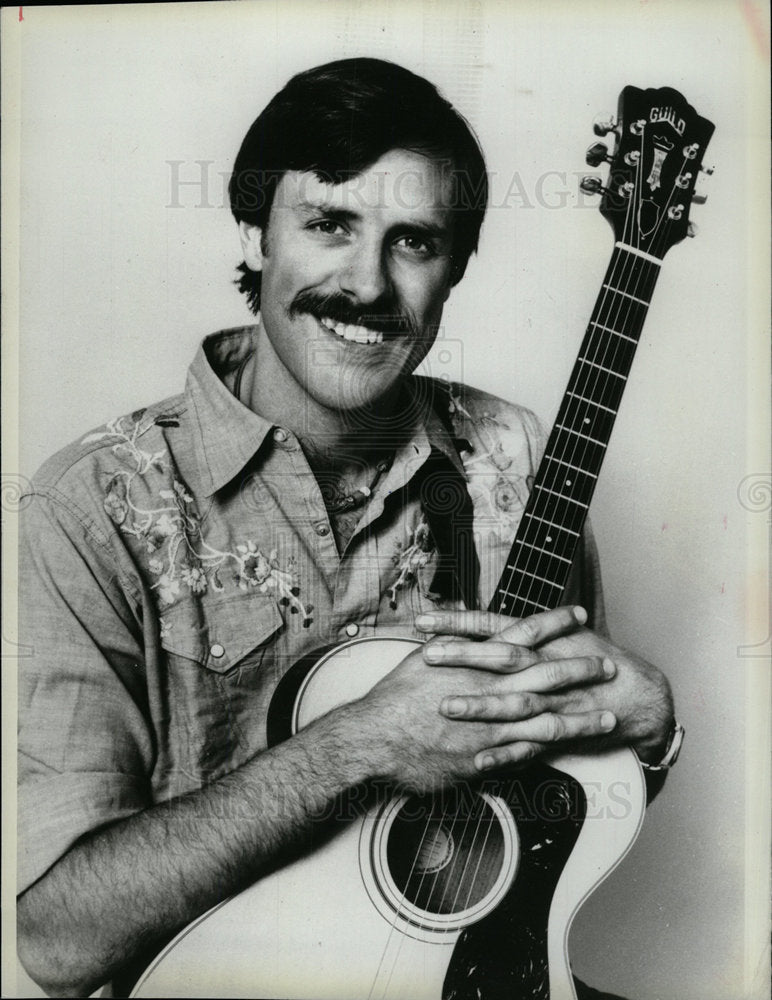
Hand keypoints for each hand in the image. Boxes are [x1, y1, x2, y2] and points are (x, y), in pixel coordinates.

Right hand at [350, 606, 618, 790]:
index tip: (579, 615)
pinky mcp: (484, 760)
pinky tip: (569, 750)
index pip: (523, 635)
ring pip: (547, 722)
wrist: (375, 739)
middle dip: (581, 671)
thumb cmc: (394, 697)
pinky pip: (524, 755)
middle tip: (609, 666)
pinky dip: (548, 750)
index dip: (554, 624)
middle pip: (546, 678)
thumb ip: (453, 643)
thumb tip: (469, 627)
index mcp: (475, 662)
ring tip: (609, 718)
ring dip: (581, 720)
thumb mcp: (423, 656)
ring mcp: (491, 729)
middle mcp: (489, 692)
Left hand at [414, 606, 674, 768]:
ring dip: (481, 705)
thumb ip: (519, 630)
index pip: (493, 624)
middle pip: (501, 658)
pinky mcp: (561, 734)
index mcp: (542, 640)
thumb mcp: (559, 634)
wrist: (640, 696)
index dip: (457, 621)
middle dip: (465, 657)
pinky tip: (478, 761)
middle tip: (428, 657)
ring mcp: (554, 702)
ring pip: (514, 702)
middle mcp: (546, 667)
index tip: (423, 620)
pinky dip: (506, 756)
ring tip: (446, 707)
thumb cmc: (594, 659)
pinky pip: (530, 747)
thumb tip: (474, 623)